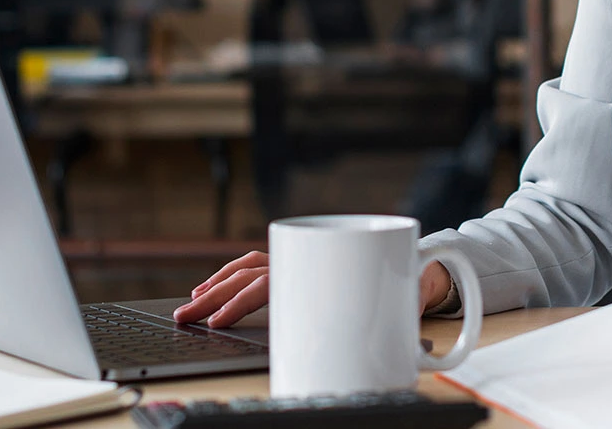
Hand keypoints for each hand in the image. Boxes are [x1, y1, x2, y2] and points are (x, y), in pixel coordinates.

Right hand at [171, 252, 454, 327]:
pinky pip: (260, 263)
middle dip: (214, 297)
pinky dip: (235, 274)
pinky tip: (217, 286)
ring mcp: (302, 257)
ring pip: (250, 265)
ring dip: (218, 282)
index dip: (240, 303)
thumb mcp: (398, 309)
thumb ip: (383, 327)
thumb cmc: (408, 289)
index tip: (217, 321)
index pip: (269, 284)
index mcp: (322, 266)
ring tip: (193, 302)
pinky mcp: (300, 264)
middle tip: (185, 318)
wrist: (426, 266)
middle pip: (249, 275)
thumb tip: (377, 355)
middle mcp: (308, 257)